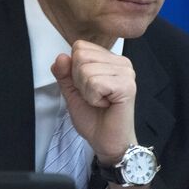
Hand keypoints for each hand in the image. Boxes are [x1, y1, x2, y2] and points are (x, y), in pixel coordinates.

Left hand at [51, 40, 137, 164]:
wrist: (107, 142)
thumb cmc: (94, 117)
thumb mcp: (71, 91)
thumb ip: (63, 73)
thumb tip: (61, 57)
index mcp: (109, 59)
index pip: (79, 46)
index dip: (74, 69)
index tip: (87, 87)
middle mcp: (121, 62)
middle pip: (81, 56)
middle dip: (79, 80)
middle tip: (93, 95)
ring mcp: (126, 73)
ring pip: (86, 70)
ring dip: (87, 92)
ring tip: (100, 101)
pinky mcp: (127, 86)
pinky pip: (95, 83)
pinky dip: (93, 98)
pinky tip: (105, 104)